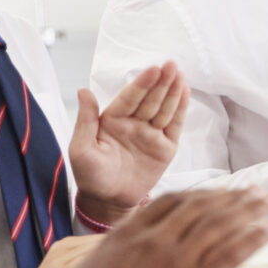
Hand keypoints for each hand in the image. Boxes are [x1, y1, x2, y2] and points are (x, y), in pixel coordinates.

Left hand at [71, 62, 188, 220]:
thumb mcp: (82, 148)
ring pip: (164, 108)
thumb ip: (86, 120)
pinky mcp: (165, 147)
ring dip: (173, 91)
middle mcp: (133, 123)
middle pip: (150, 99)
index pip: (130, 98)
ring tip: (180, 75)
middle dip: (161, 82)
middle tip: (171, 65)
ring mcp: (150, 134)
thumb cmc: (90, 176)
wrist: (109, 202)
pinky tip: (185, 93)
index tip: (153, 69)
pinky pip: (175, 125)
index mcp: (112, 120)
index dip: (142, 84)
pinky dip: (181, 109)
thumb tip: (83, 91)